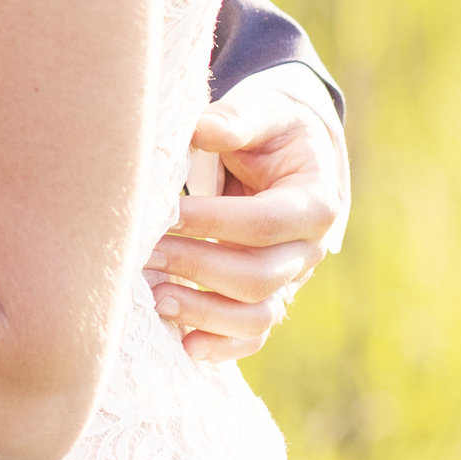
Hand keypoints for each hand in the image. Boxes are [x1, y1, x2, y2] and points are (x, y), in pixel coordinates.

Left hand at [146, 80, 348, 362]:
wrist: (283, 157)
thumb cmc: (268, 131)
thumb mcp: (261, 113)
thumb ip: (236, 121)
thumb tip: (203, 131)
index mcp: (315, 202)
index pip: (265, 223)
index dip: (214, 222)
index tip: (165, 213)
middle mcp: (308, 249)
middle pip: (258, 275)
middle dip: (197, 266)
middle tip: (145, 253)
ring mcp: (290, 280)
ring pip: (256, 315)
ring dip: (203, 311)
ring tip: (154, 297)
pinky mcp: (268, 299)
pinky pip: (252, 335)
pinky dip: (221, 346)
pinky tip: (184, 345)